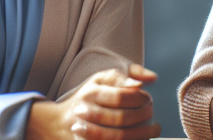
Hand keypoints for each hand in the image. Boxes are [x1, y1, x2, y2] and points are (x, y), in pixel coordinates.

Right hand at [27, 64, 160, 139]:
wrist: (58, 123)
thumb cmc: (86, 97)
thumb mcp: (99, 80)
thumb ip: (121, 78)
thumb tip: (141, 83)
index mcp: (91, 94)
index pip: (121, 96)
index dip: (139, 99)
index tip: (149, 99)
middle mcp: (87, 113)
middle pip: (120, 118)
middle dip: (142, 117)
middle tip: (152, 114)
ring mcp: (85, 133)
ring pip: (117, 137)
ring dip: (140, 135)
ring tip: (154, 129)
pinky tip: (141, 139)